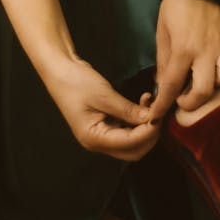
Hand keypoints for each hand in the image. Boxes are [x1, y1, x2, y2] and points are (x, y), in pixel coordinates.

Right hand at [45, 57, 159, 161]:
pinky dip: (137, 120)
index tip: (159, 114)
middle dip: (149, 134)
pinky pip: (127, 130)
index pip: (130, 143)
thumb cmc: (76, 82)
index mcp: (94, 138)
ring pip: (132, 142)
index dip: (148, 131)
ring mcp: (101, 135)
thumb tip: (151, 118)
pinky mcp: (105, 125)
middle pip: (134, 150)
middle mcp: (98, 142)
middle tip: (158, 112)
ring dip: (145, 126)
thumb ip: (128, 110)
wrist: (59, 70)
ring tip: (150, 103)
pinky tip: (143, 103)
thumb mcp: (104, 95)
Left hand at [149, 0, 219, 120]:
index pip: (171, 85)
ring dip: (217, 86)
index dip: (163, 105)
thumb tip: (161, 86)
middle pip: (204, 91)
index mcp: (183, 48)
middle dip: (191, 103)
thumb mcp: (162, 33)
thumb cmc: (176, 7)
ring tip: (206, 81)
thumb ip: (163, 61)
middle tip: (183, 99)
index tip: (156, 116)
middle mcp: (205, 51)